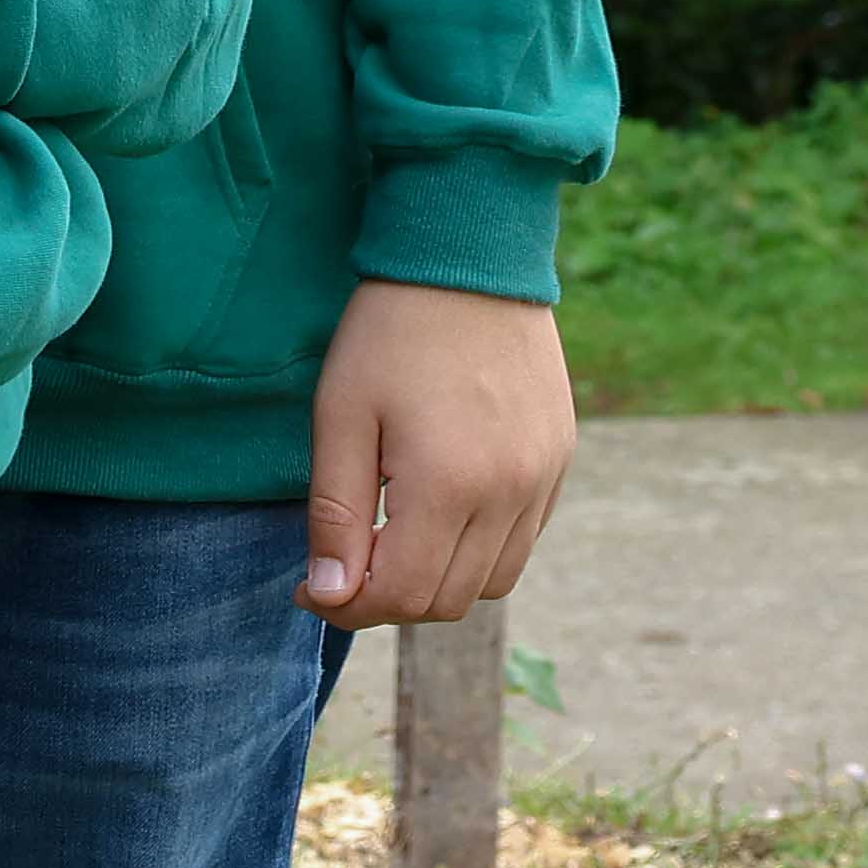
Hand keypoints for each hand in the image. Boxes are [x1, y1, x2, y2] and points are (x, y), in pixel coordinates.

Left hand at [304, 278, 574, 623]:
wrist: (469, 261)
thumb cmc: (388, 333)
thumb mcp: (340, 417)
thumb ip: (336, 512)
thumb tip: (331, 592)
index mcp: (450, 485)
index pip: (402, 594)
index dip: (347, 606)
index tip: (308, 588)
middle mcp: (509, 493)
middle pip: (447, 600)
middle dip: (387, 600)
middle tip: (340, 569)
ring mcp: (543, 479)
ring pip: (491, 581)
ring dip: (435, 582)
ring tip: (386, 543)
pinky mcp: (559, 461)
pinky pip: (522, 541)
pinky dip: (477, 552)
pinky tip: (434, 516)